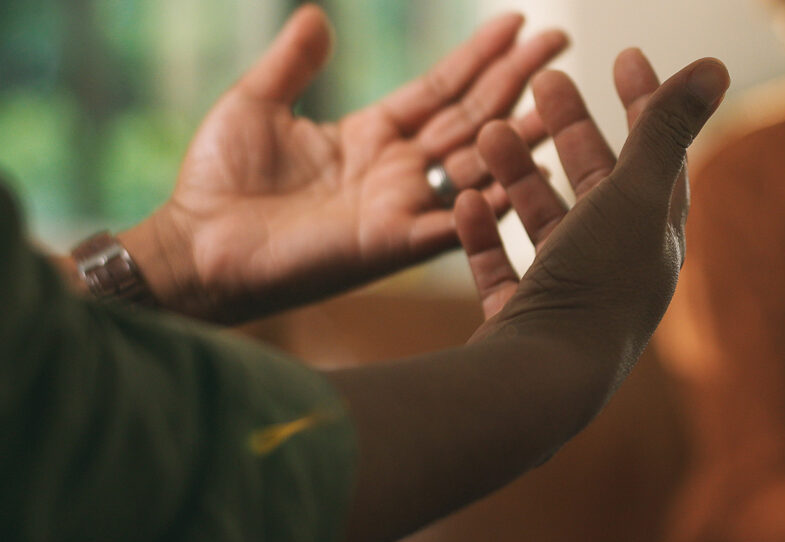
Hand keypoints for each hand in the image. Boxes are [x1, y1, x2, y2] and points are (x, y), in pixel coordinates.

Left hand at [121, 5, 566, 322]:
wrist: (195, 247)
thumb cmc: (218, 181)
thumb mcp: (256, 104)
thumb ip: (293, 63)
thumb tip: (316, 15)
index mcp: (371, 136)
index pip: (440, 88)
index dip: (478, 55)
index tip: (517, 22)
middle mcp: (397, 170)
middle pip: (470, 115)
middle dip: (515, 78)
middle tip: (559, 40)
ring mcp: (401, 206)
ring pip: (475, 161)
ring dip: (519, 129)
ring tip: (561, 97)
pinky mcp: (393, 242)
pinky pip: (455, 219)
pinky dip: (491, 198)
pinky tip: (529, 170)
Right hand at [453, 49, 727, 344]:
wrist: (541, 383)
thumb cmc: (597, 286)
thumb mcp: (634, 194)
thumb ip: (666, 129)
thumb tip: (716, 65)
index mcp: (655, 242)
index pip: (659, 160)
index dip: (647, 105)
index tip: (625, 55)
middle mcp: (619, 273)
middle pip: (599, 187)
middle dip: (573, 131)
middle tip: (546, 82)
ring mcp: (570, 302)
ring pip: (546, 225)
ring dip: (520, 176)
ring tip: (489, 132)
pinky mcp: (522, 325)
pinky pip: (503, 271)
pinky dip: (486, 235)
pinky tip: (466, 201)